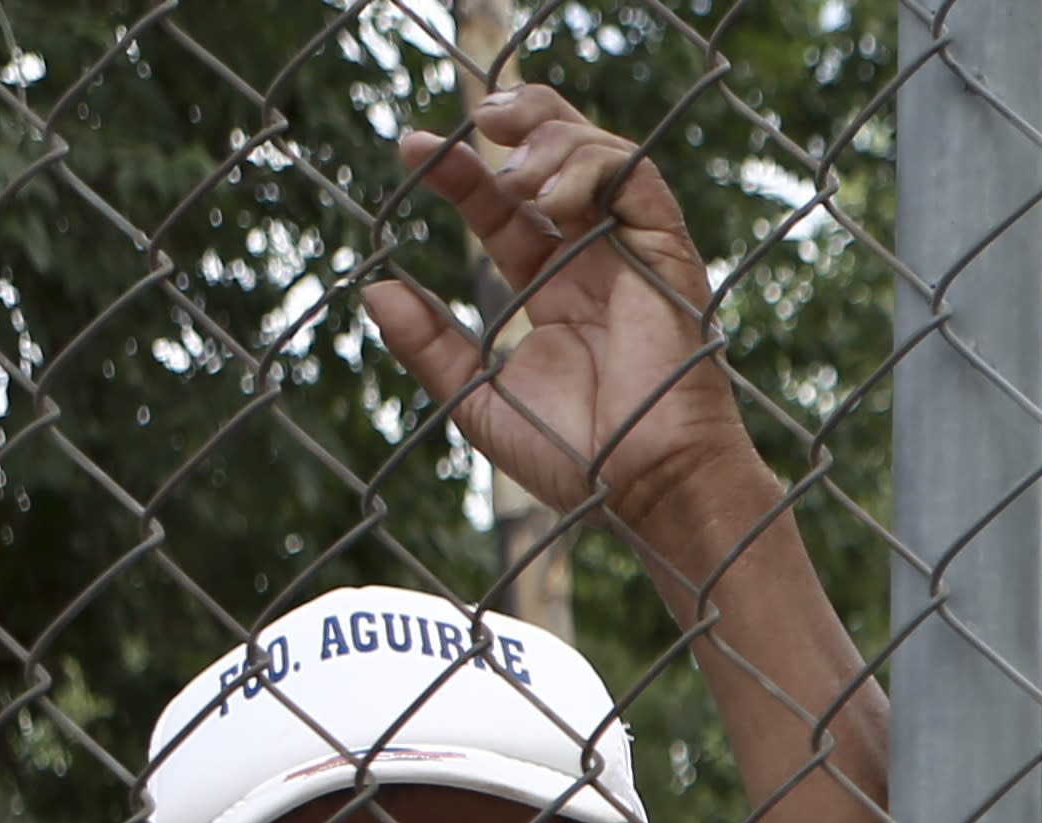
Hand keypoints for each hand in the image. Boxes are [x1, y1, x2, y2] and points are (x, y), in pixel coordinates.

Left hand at [364, 83, 758, 553]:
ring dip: (548, 142)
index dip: (460, 171)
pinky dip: (590, 167)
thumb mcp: (479, 397)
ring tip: (513, 177)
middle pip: (559, 153)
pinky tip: (550, 199)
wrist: (647, 487)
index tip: (410, 148)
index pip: (503, 206)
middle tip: (476, 122)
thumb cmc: (577, 458)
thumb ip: (429, 345)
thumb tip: (373, 289)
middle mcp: (594, 259)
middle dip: (519, 118)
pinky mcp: (668, 255)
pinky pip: (637, 178)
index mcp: (554, 287)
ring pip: (598, 152)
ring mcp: (633, 253)